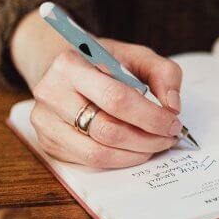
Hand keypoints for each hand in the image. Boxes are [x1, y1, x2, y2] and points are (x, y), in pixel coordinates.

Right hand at [27, 37, 184, 168]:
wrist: (64, 71)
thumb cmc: (102, 63)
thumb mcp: (135, 55)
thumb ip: (163, 73)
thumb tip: (172, 106)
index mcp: (70, 64)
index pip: (116, 98)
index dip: (150, 116)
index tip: (173, 122)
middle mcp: (51, 93)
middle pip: (107, 130)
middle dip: (147, 139)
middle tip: (169, 137)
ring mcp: (46, 122)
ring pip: (98, 153)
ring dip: (135, 154)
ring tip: (155, 145)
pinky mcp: (48, 143)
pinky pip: (89, 162)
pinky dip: (119, 160)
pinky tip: (134, 149)